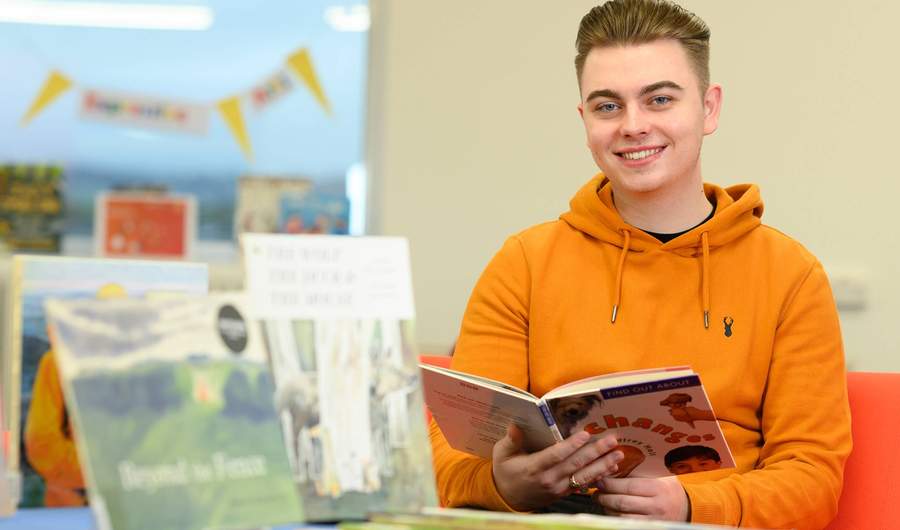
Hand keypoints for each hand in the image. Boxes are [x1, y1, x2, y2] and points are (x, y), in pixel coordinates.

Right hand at [492, 424, 622, 511]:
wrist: (508, 497)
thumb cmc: (505, 471)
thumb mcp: (502, 453)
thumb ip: (511, 440)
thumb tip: (515, 425)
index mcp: (534, 467)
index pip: (555, 455)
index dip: (571, 445)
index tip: (585, 434)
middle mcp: (548, 479)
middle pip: (575, 465)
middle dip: (595, 452)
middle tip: (611, 440)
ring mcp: (558, 488)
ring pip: (584, 476)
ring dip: (603, 465)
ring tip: (618, 454)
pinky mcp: (564, 492)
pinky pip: (584, 484)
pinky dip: (599, 476)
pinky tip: (612, 468)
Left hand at [594, 475, 688, 520]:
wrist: (687, 508)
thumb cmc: (669, 488)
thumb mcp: (660, 476)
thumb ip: (640, 473)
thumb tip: (613, 466)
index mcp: (658, 488)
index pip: (629, 486)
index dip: (610, 483)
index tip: (600, 479)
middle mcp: (656, 506)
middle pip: (622, 502)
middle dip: (604, 496)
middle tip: (596, 491)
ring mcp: (652, 521)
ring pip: (621, 516)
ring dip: (607, 508)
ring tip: (600, 500)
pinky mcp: (649, 528)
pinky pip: (626, 525)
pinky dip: (614, 518)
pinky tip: (610, 511)